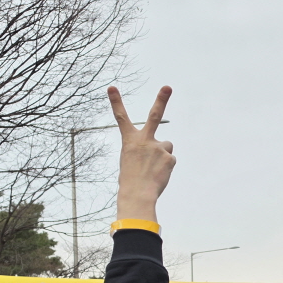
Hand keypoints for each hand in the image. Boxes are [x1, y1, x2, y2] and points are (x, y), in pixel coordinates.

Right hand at [109, 86, 175, 222]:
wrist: (137, 194)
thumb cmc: (131, 181)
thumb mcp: (131, 163)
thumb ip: (144, 151)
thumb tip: (162, 153)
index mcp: (130, 141)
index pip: (121, 118)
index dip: (116, 102)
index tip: (112, 88)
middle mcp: (144, 140)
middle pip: (154, 115)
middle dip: (161, 99)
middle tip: (167, 87)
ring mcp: (158, 147)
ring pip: (166, 146)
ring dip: (163, 156)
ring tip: (154, 169)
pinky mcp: (169, 157)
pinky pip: (170, 160)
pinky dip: (166, 167)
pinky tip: (159, 175)